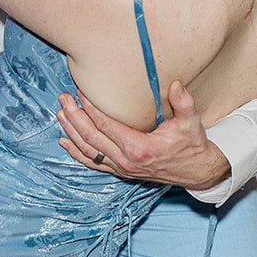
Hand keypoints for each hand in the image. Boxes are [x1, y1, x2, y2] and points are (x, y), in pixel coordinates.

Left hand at [56, 82, 231, 190]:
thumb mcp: (191, 122)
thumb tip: (176, 84)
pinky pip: (93, 163)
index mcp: (139, 147)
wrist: (196, 171)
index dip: (90, 108)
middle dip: (74, 116)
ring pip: (88, 151)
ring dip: (71, 132)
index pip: (106, 125)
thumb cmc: (191, 144)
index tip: (79, 92)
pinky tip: (64, 141)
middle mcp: (126, 160)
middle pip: (91, 137)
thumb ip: (184, 103)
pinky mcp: (121, 172)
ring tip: (60, 113)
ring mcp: (121, 168)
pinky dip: (76, 152)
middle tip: (63, 98)